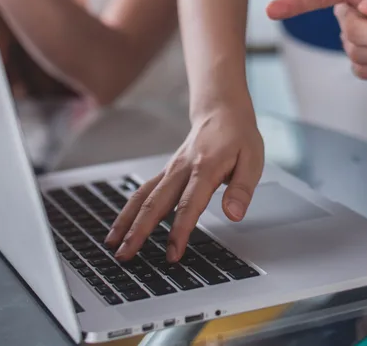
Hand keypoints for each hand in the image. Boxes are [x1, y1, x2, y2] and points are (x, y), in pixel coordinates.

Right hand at [106, 106, 264, 261]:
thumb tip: (234, 214)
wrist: (221, 110)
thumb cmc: (238, 136)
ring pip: (142, 197)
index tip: (173, 254)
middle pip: (155, 203)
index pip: (189, 204)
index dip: (180, 231)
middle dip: (139, 231)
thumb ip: (242, 189)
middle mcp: (182, 169)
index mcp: (205, 168)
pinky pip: (143, 192)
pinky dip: (129, 210)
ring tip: (112, 245)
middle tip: (126, 255)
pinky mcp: (166, 172)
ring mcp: (170, 170)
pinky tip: (120, 227)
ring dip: (126, 222)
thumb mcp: (253, 160)